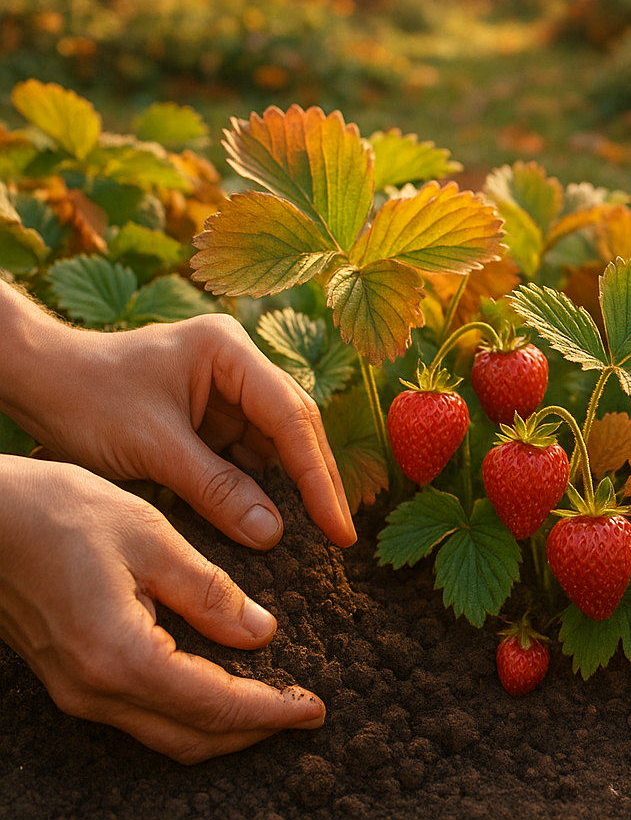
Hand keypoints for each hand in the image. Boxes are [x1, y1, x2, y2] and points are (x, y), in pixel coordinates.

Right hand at [0, 459, 325, 762]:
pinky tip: (216, 687)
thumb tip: (262, 633)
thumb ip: (210, 592)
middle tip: (304, 713)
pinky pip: (139, 715)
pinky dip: (187, 712)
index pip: (214, 705)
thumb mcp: (151, 538)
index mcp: (121, 656)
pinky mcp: (68, 677)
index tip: (316, 708)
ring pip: (163, 733)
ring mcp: (76, 689)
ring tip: (272, 705)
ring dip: (221, 727)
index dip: (271, 711)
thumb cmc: (58, 513)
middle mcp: (95, 689)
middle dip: (254, 731)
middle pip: (190, 737)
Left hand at [3, 308, 354, 549]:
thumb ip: (216, 489)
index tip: (338, 526)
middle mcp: (237, 365)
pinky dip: (256, 490)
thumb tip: (273, 533)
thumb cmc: (84, 398)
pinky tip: (270, 523)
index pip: (290, 417)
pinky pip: (245, 457)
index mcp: (229, 351)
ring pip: (273, 446)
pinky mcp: (209, 417)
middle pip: (293, 428)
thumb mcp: (152, 448)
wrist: (33, 382)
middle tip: (340, 535)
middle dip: (314, 482)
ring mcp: (225, 390)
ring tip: (315, 537)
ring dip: (288, 490)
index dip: (318, 475)